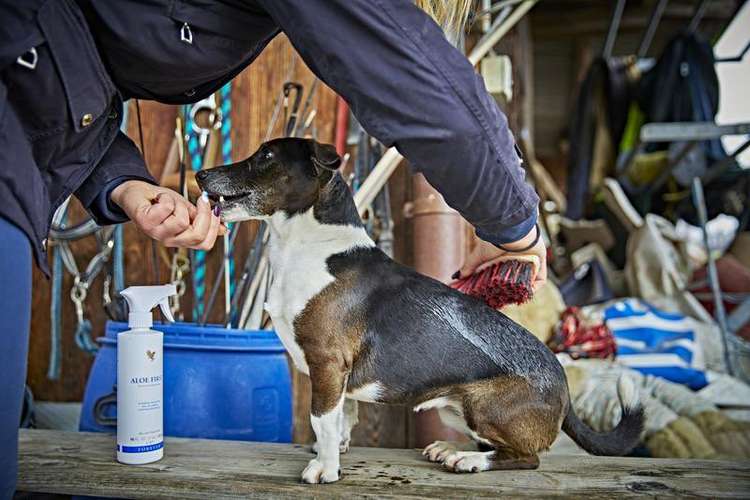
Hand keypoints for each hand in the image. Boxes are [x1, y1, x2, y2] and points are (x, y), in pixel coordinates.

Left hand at [111, 180, 225, 249]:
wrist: (137, 193)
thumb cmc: (161, 202)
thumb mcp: (187, 210)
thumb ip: (203, 219)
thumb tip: (223, 228)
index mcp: (182, 239)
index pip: (205, 244)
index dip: (214, 227)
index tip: (215, 208)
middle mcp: (170, 240)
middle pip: (196, 235)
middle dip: (204, 214)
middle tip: (202, 199)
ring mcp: (157, 233)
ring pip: (181, 221)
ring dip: (179, 204)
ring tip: (171, 201)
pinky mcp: (146, 223)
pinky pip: (167, 209)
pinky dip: (166, 198)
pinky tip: (160, 199)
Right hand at [456, 226, 546, 290]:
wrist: (511, 231)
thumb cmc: (494, 240)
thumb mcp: (479, 255)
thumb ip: (469, 266)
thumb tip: (456, 276)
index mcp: (504, 258)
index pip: (503, 277)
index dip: (499, 288)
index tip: (493, 296)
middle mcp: (518, 260)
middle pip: (515, 281)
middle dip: (509, 292)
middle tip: (502, 299)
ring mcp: (530, 261)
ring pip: (528, 281)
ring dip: (521, 291)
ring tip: (511, 297)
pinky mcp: (540, 262)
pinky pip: (540, 280)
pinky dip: (534, 288)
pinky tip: (525, 293)